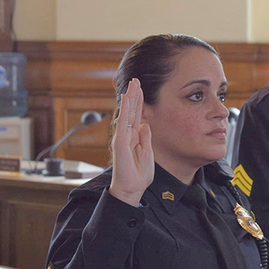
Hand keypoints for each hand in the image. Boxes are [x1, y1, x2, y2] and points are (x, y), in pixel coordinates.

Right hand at [109, 78, 153, 206]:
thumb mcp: (148, 152)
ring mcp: (122, 137)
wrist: (131, 188)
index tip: (140, 89)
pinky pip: (123, 123)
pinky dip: (125, 110)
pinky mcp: (120, 142)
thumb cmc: (139, 174)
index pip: (137, 115)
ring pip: (126, 114)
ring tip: (132, 84)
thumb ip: (146, 138)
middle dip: (134, 95)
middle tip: (136, 80)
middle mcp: (127, 135)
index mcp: (135, 137)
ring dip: (129, 98)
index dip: (139, 102)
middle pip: (131, 111)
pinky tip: (126, 99)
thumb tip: (145, 124)